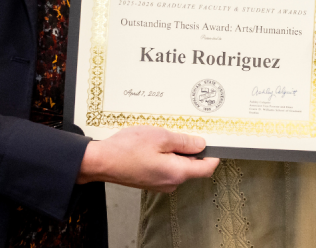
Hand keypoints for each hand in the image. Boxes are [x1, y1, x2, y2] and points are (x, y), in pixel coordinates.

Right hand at [76, 125, 219, 191]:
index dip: (213, 154)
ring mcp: (160, 183)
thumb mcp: (161, 137)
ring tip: (164, 135)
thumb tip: (201, 144)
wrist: (101, 162)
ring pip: (178, 165)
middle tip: (184, 130)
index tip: (214, 142)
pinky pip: (166, 167)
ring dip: (176, 150)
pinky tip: (154, 144)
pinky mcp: (151, 180)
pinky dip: (165, 155)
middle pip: (192, 166)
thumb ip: (184, 142)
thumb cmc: (127, 149)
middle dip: (191, 149)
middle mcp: (170, 182)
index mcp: (177, 172)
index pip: (206, 168)